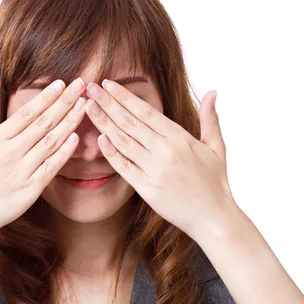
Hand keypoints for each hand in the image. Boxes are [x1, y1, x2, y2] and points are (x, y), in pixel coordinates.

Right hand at [0, 77, 86, 241]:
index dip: (46, 97)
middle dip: (64, 102)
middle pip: (44, 122)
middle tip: (81, 85)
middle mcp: (10, 152)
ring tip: (84, 105)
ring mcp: (22, 171)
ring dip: (70, 122)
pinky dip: (65, 153)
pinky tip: (77, 138)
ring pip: (52, 141)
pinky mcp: (30, 190)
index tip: (61, 83)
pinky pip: (52, 168)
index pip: (26, 113)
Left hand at [84, 80, 237, 240]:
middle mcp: (165, 151)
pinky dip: (110, 152)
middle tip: (89, 88)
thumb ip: (210, 118)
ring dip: (103, 122)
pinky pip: (124, 167)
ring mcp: (154, 170)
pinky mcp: (146, 189)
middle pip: (129, 122)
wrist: (214, 219)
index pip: (146, 111)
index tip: (107, 84)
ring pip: (122, 141)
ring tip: (87, 107)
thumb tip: (212, 91)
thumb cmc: (214, 182)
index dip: (124, 96)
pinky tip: (98, 138)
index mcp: (179, 138)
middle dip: (106, 102)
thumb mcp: (216, 147)